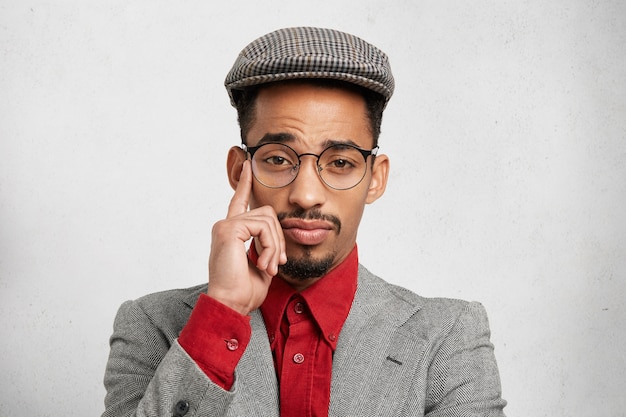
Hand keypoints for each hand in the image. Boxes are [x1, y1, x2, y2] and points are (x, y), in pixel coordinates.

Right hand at [207, 160, 286, 314]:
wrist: (231, 304)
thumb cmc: (243, 292)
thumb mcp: (261, 265)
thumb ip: (267, 247)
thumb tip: (277, 241)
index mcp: (231, 232)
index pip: (239, 202)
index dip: (245, 184)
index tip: (248, 165)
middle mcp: (225, 225)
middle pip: (267, 214)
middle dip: (278, 238)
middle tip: (276, 263)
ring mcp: (225, 226)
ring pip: (268, 220)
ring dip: (274, 246)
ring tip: (267, 267)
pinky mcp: (228, 229)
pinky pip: (262, 228)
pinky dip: (269, 247)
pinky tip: (262, 264)